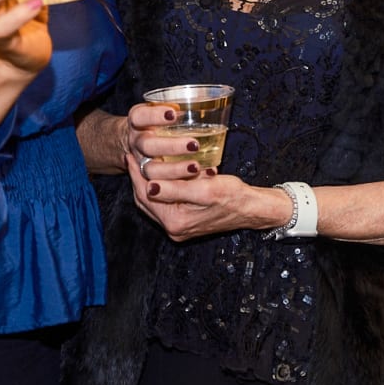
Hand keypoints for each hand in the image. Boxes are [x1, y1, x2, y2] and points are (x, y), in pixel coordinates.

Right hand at [118, 100, 212, 181]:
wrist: (135, 139)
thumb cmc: (157, 119)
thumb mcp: (159, 107)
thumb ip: (174, 106)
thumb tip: (203, 101)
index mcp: (137, 120)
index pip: (140, 116)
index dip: (155, 116)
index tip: (174, 114)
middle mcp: (137, 141)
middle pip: (148, 146)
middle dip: (170, 146)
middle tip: (194, 144)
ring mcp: (140, 161)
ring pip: (151, 170)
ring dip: (174, 169)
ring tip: (196, 166)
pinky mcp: (147, 177)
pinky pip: (160, 185)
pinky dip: (181, 182)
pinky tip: (201, 176)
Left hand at [129, 160, 283, 242]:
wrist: (252, 209)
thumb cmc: (233, 196)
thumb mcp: (206, 189)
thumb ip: (176, 189)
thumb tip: (150, 185)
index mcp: (175, 222)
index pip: (146, 196)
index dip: (136, 174)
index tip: (131, 155)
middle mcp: (174, 229)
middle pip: (146, 201)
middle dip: (138, 178)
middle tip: (133, 157)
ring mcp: (179, 227)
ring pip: (153, 203)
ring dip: (147, 183)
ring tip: (142, 164)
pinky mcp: (185, 222)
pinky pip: (164, 205)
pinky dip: (160, 189)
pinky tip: (161, 176)